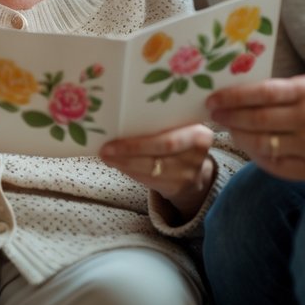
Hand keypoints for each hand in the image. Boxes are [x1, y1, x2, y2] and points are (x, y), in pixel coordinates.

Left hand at [100, 123, 214, 218]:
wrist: (197, 171)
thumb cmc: (179, 142)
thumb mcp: (180, 128)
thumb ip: (161, 122)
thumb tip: (119, 117)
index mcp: (199, 133)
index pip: (167, 139)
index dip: (138, 143)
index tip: (112, 140)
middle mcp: (197, 154)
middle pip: (158, 155)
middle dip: (128, 152)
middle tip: (105, 150)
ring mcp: (189, 174)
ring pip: (151, 170)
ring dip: (125, 164)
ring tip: (107, 157)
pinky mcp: (179, 188)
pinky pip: (150, 180)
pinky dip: (131, 172)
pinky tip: (118, 165)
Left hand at [205, 75, 304, 181]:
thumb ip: (287, 90)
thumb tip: (243, 93)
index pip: (261, 93)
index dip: (232, 98)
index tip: (213, 99)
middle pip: (256, 120)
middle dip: (229, 117)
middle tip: (213, 114)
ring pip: (262, 144)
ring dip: (239, 137)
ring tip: (230, 130)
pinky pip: (276, 165)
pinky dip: (258, 156)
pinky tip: (250, 147)